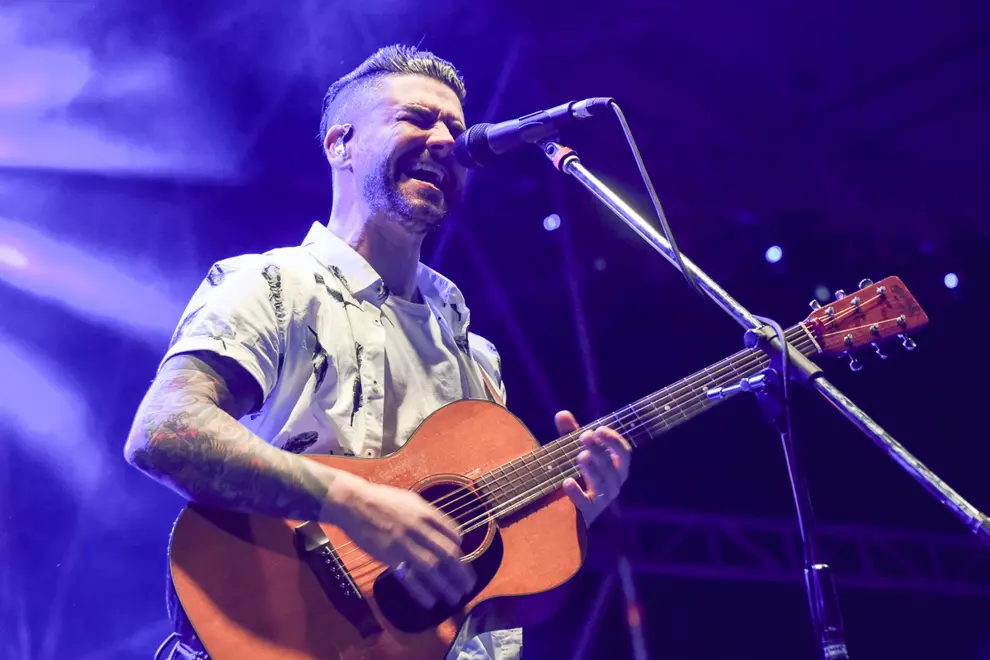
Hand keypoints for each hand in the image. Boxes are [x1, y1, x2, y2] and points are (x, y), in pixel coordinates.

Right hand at [329, 472, 474, 608]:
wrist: (354, 503)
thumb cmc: (381, 500)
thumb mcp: (410, 500)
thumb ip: (427, 514)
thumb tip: (442, 527)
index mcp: (426, 513)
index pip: (453, 533)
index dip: (460, 548)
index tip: (461, 558)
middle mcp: (420, 529)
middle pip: (448, 554)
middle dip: (461, 572)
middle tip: (468, 585)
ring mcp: (405, 543)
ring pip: (433, 568)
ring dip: (446, 585)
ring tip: (455, 598)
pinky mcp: (389, 556)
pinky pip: (409, 577)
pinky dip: (422, 590)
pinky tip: (430, 600)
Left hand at [555, 411, 631, 525]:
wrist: (569, 511)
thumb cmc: (578, 474)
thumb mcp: (573, 452)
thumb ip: (569, 434)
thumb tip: (562, 414)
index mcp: (616, 468)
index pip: (624, 454)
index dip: (614, 441)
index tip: (599, 429)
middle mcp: (613, 484)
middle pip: (612, 467)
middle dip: (600, 450)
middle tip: (584, 436)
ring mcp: (602, 500)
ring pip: (603, 484)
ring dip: (593, 469)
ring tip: (581, 456)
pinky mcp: (588, 514)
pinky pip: (585, 504)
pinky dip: (577, 493)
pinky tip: (567, 482)